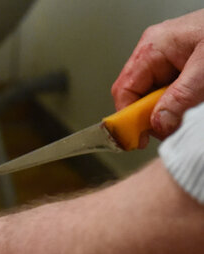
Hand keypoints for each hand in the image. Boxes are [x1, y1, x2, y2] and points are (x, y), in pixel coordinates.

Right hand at [111, 9, 203, 139]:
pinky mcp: (186, 66)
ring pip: (158, 96)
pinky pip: (175, 92)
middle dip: (154, 115)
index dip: (128, 117)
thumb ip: (180, 98)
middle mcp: (157, 53)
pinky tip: (196, 102)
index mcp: (153, 48)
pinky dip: (184, 104)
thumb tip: (158, 124)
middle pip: (139, 95)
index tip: (137, 139)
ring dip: (172, 110)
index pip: (125, 89)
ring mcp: (171, 59)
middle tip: (172, 127)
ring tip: (192, 109)